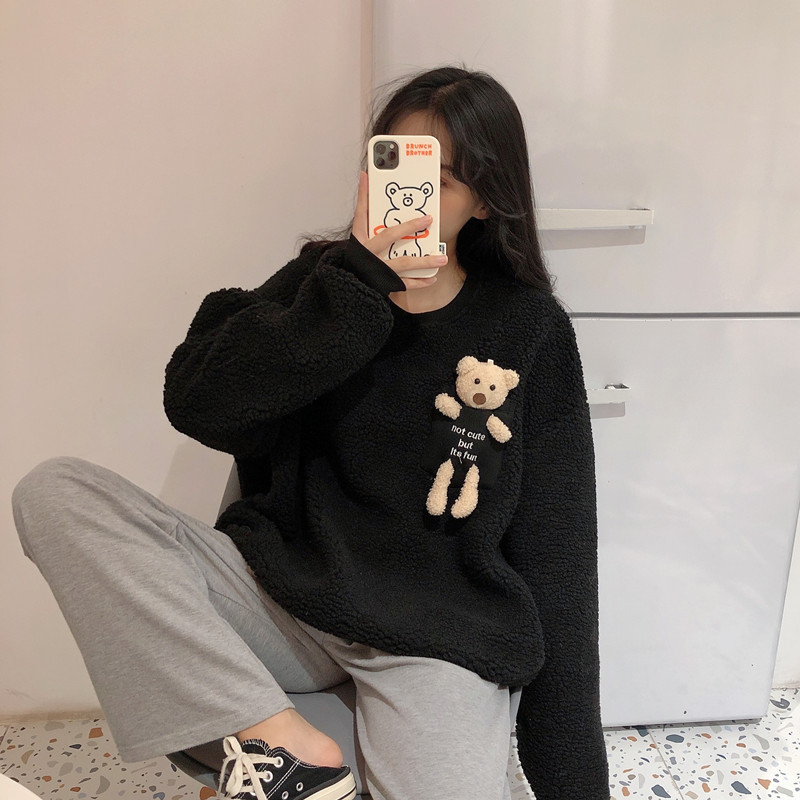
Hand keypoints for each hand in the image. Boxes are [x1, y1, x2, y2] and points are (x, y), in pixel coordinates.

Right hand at [352, 171, 447, 289]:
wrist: (351, 287)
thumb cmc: (359, 261)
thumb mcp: (359, 237)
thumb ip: (365, 211)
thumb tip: (365, 178)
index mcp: (359, 240)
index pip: (362, 214)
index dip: (364, 196)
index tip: (368, 177)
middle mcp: (368, 253)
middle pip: (389, 236)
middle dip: (409, 227)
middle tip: (428, 218)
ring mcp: (378, 269)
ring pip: (403, 264)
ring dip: (424, 261)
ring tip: (442, 259)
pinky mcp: (385, 283)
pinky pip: (405, 283)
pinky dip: (420, 281)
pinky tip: (432, 277)